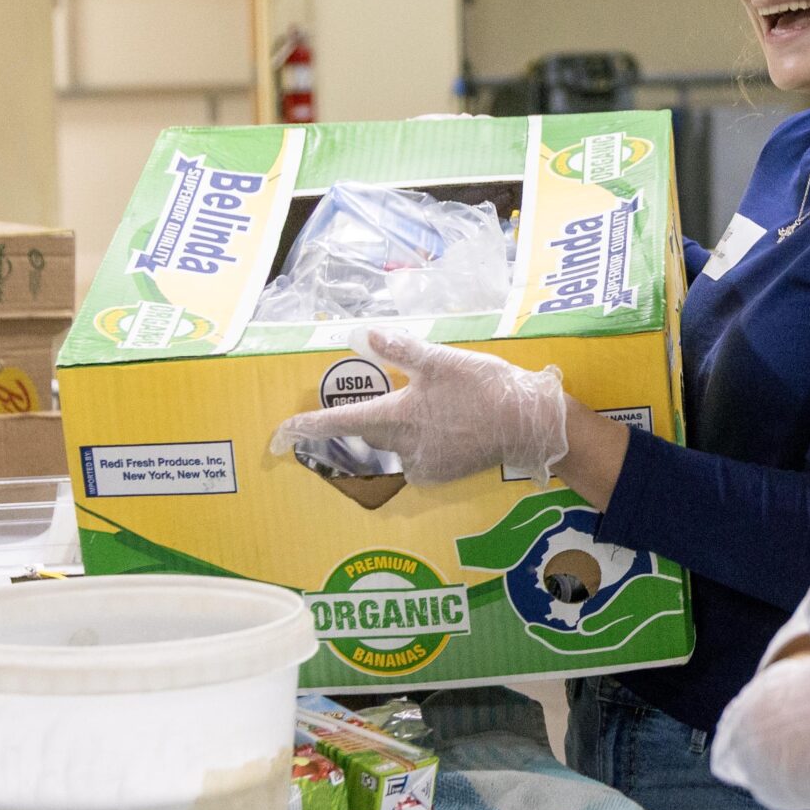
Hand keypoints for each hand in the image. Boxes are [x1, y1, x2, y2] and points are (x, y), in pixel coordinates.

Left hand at [268, 328, 568, 488]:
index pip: (341, 422)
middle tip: (401, 395)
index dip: (309, 426)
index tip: (281, 433)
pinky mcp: (441, 475)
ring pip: (396, 443)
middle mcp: (404, 446)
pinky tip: (450, 425)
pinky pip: (418, 457)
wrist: (528, 424)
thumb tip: (363, 335)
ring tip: (442, 406)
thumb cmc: (485, 388)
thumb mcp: (442, 360)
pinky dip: (424, 441)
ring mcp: (423, 465)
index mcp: (397, 416)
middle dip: (372, 416)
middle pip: (370, 432)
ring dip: (404, 426)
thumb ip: (400, 350)